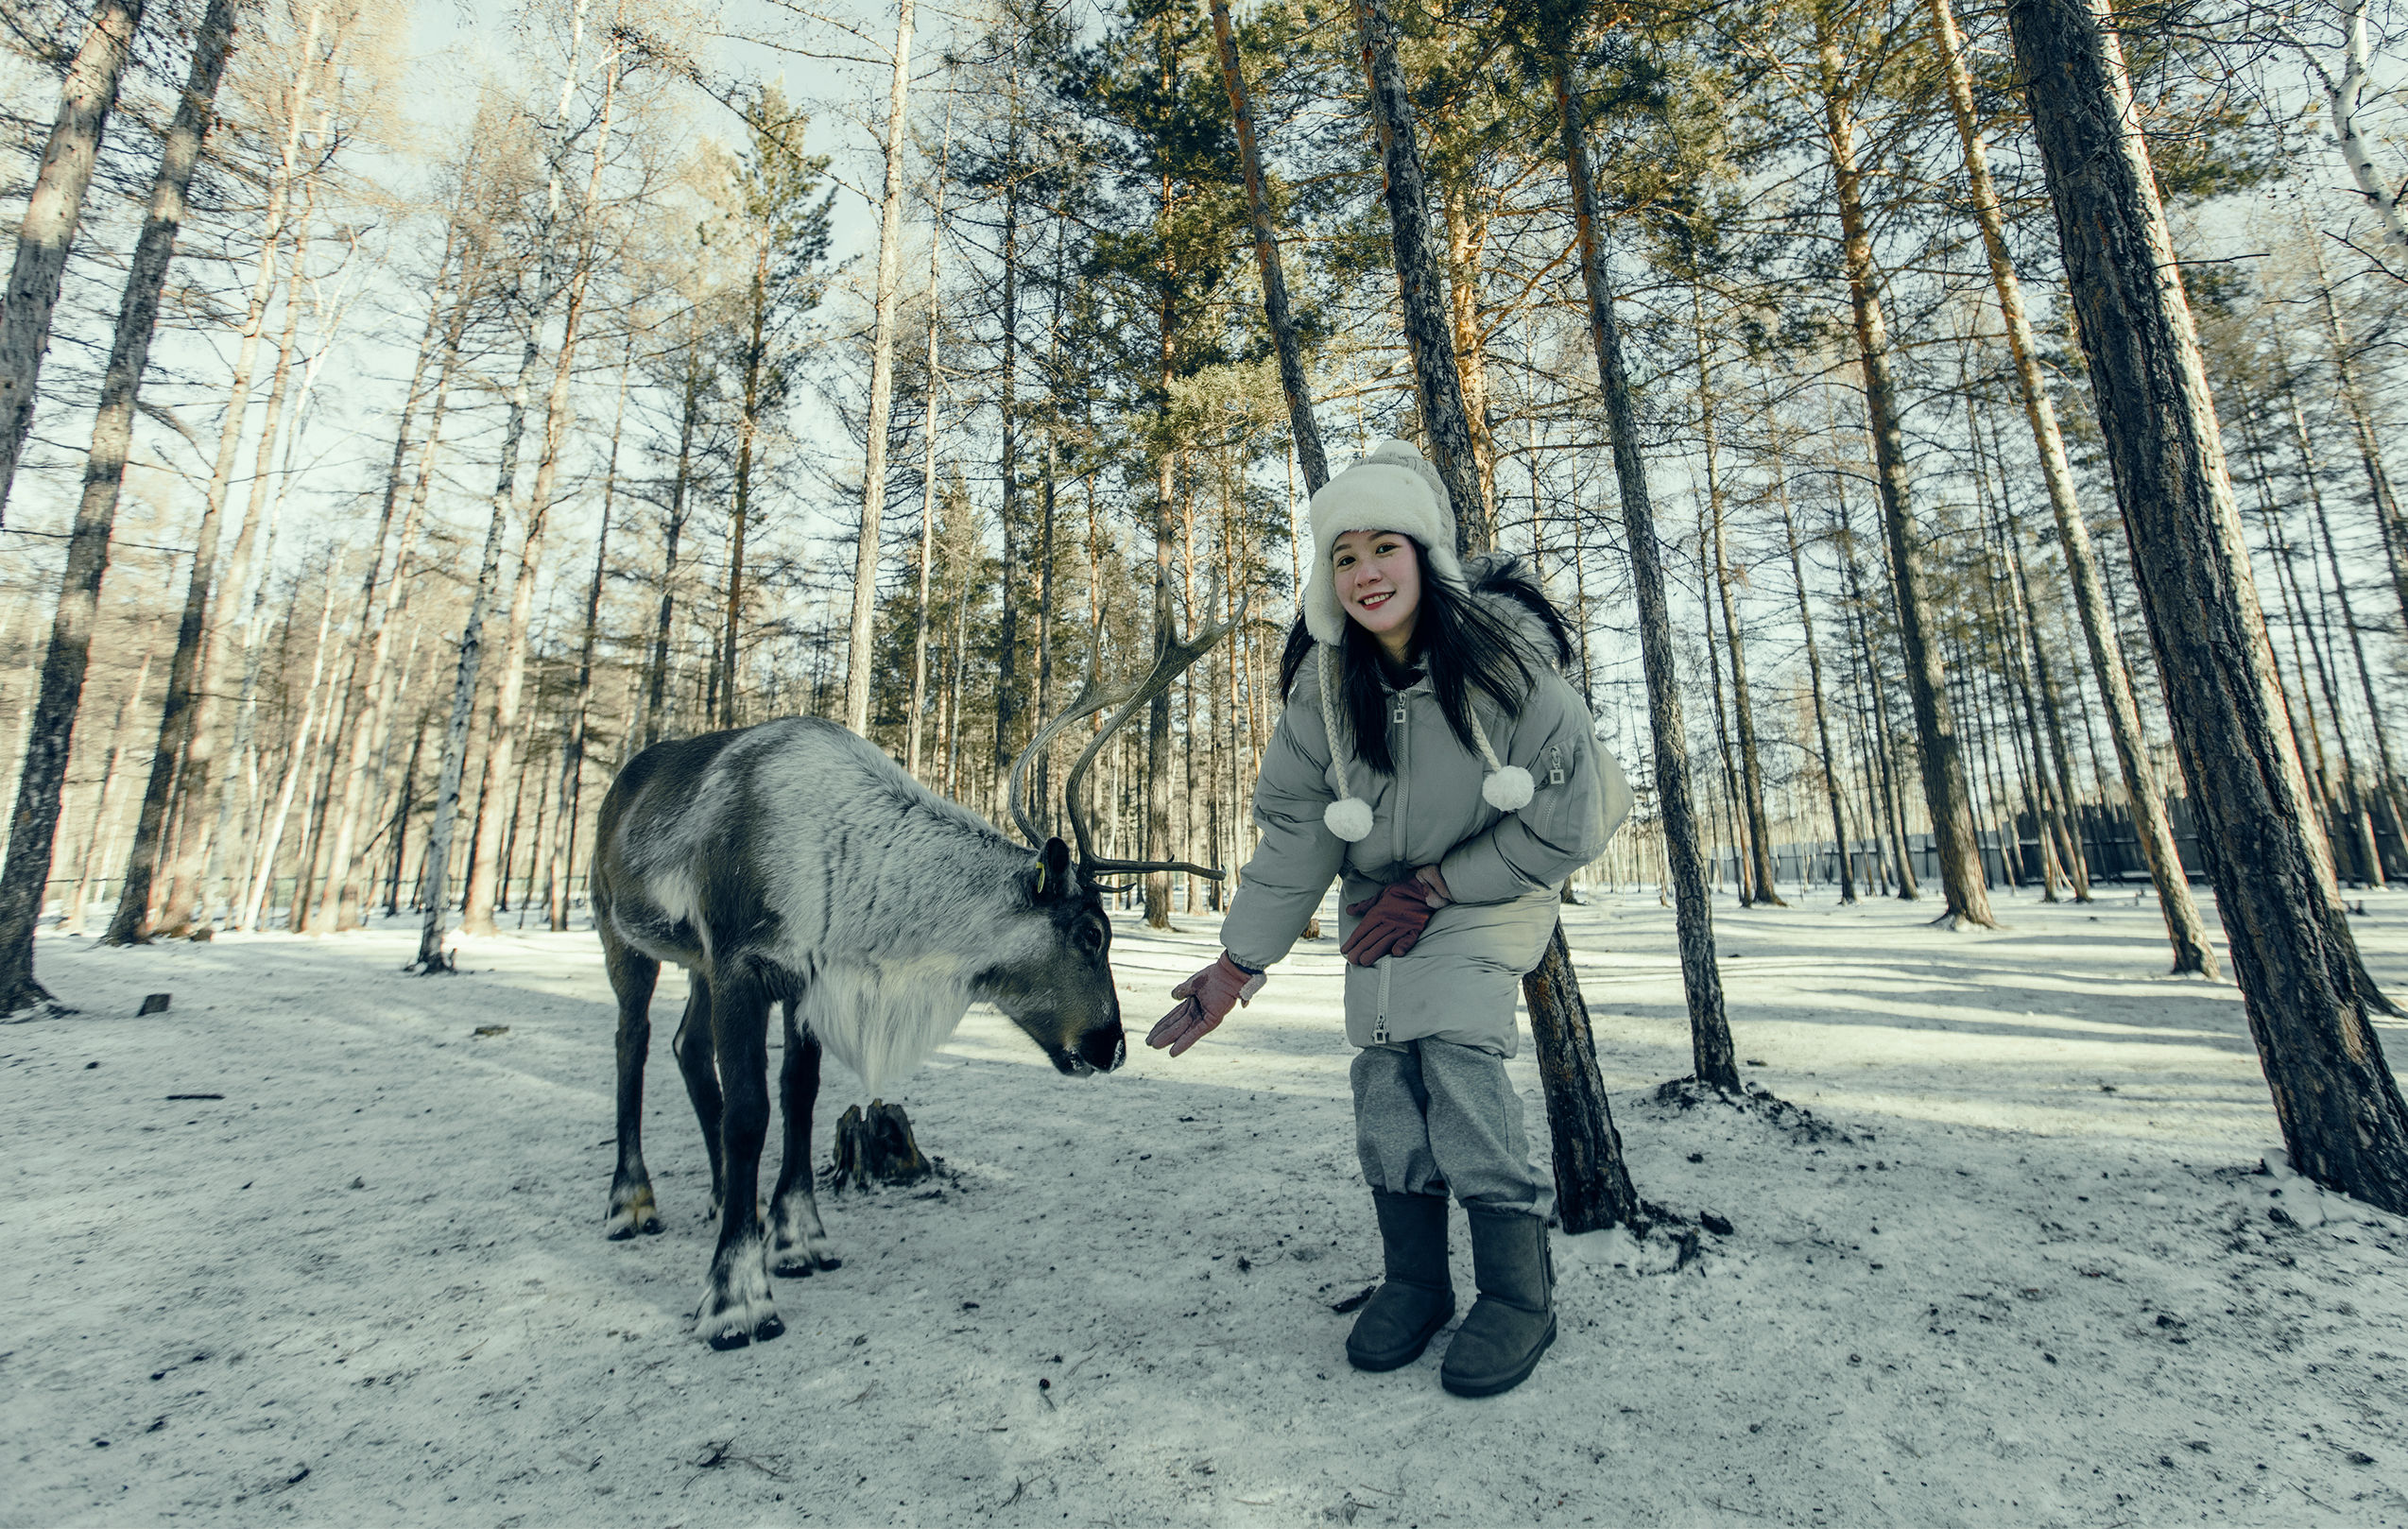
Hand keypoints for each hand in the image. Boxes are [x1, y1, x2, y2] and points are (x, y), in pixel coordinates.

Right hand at [1146, 952, 1265, 1057]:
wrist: (1230, 974)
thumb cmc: (1215, 976)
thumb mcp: (1194, 982)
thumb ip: (1183, 990)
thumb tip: (1173, 996)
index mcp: (1191, 1002)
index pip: (1173, 1016)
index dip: (1161, 1025)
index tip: (1151, 1034)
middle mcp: (1196, 1011)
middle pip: (1175, 1025)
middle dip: (1163, 1034)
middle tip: (1149, 1044)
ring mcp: (1203, 1017)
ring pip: (1182, 1030)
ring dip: (1169, 1039)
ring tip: (1155, 1046)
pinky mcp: (1211, 1020)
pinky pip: (1196, 1033)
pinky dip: (1185, 1042)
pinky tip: (1174, 1051)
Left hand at [1340, 869, 1451, 966]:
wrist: (1423, 887)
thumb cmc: (1400, 891)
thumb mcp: (1380, 895)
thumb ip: (1364, 905)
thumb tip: (1349, 910)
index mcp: (1378, 912)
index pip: (1362, 929)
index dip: (1353, 941)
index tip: (1344, 950)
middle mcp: (1388, 920)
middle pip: (1371, 937)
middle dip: (1360, 949)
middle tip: (1352, 960)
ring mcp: (1402, 925)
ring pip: (1386, 941)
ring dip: (1375, 952)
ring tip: (1365, 962)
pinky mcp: (1415, 929)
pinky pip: (1409, 939)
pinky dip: (1403, 945)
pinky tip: (1396, 954)